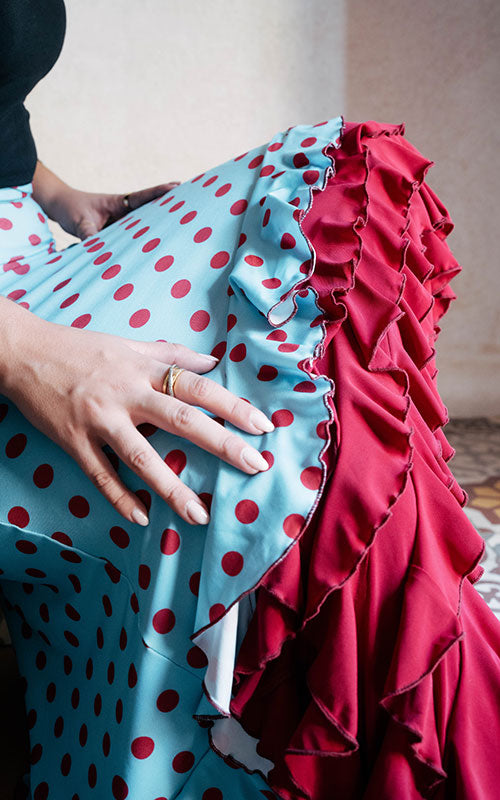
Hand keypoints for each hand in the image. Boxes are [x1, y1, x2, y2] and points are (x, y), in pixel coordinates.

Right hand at [1, 308, 273, 526]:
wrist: (25, 352)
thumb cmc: (82, 348)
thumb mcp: (130, 344)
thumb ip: (172, 354)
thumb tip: (214, 361)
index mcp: (143, 370)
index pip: (197, 388)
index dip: (232, 406)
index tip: (263, 426)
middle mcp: (126, 394)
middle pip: (180, 420)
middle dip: (221, 443)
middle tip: (254, 465)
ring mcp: (99, 420)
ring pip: (141, 457)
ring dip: (172, 488)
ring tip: (200, 515)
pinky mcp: (73, 441)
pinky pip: (100, 475)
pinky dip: (120, 498)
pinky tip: (142, 518)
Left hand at [50, 181, 179, 239]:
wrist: (60, 206)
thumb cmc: (70, 208)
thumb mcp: (78, 222)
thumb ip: (90, 236)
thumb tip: (100, 252)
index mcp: (118, 202)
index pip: (143, 197)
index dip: (160, 193)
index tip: (177, 187)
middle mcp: (125, 212)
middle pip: (152, 210)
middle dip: (171, 208)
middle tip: (195, 205)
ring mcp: (123, 223)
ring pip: (146, 226)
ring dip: (162, 228)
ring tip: (186, 230)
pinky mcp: (119, 234)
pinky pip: (134, 239)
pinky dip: (145, 244)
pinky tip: (159, 251)